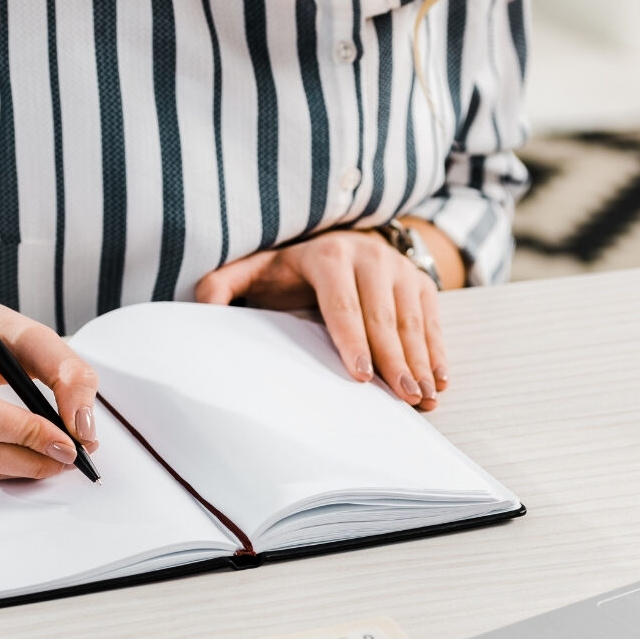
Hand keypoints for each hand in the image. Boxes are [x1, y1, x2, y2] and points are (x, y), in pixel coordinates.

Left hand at [195, 230, 448, 409]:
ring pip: (412, 320)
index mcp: (328, 256)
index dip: (352, 341)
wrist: (334, 239)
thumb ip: (221, 286)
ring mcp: (398, 269)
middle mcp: (370, 257)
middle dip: (395, 360)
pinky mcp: (419, 281)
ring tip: (423, 398)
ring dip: (420, 362)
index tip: (360, 376)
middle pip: (384, 317)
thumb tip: (200, 309)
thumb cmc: (287, 269)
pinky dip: (437, 351)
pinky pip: (432, 320)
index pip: (344, 304)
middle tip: (402, 397)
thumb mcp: (252, 270)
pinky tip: (439, 380)